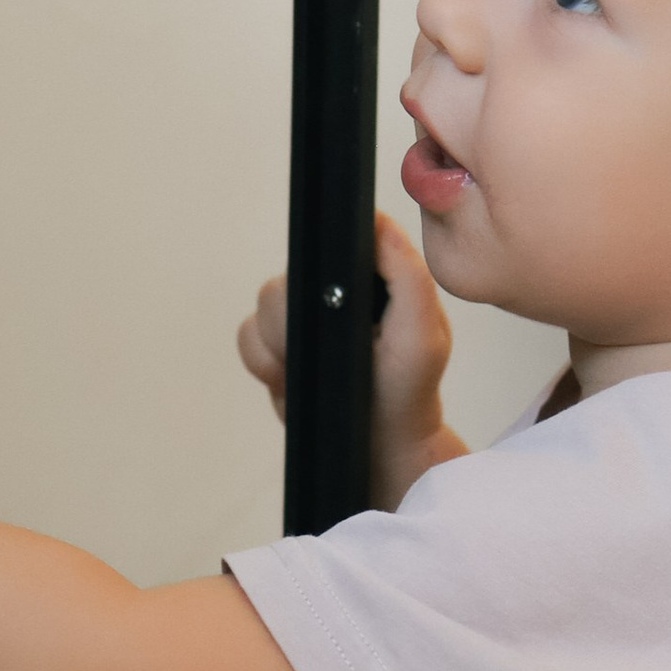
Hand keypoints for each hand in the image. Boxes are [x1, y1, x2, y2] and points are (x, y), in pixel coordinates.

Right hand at [235, 208, 462, 507]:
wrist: (377, 448)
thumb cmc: (407, 391)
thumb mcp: (422, 334)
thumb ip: (408, 276)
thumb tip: (377, 222)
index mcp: (375, 278)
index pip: (338, 237)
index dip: (327, 255)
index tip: (333, 292)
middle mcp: (339, 290)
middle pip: (294, 271)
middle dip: (301, 311)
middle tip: (326, 343)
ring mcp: (307, 317)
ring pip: (267, 301)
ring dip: (281, 339)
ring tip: (308, 365)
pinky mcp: (280, 347)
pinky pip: (248, 335)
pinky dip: (262, 359)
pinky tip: (288, 377)